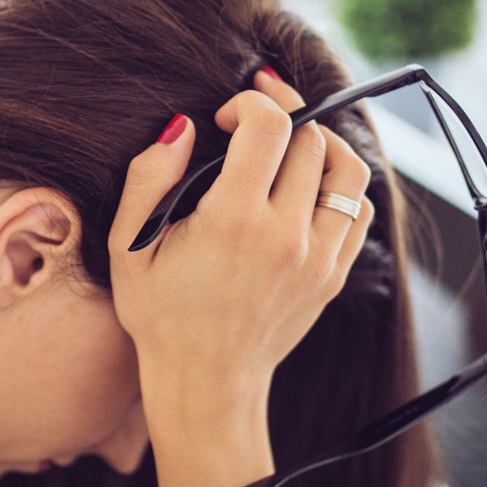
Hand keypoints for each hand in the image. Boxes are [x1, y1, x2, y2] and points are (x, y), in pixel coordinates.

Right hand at [110, 71, 374, 389]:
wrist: (206, 383)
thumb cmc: (161, 315)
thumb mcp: (129, 247)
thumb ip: (148, 179)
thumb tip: (181, 127)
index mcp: (232, 222)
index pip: (270, 126)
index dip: (251, 102)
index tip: (227, 118)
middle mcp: (284, 236)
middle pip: (310, 139)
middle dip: (282, 115)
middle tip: (253, 124)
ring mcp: (317, 258)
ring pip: (347, 170)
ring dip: (321, 145)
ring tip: (290, 148)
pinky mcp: (332, 275)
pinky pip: (358, 210)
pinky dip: (339, 188)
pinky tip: (306, 191)